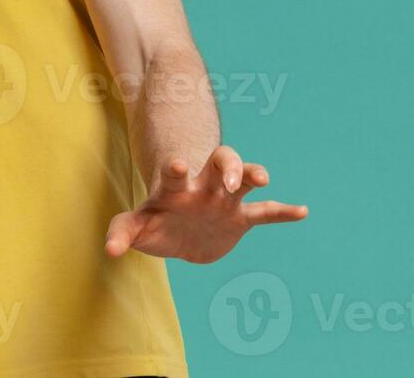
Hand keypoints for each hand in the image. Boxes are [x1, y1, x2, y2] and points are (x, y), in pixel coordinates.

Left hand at [104, 145, 306, 263]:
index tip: (179, 164)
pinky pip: (265, 212)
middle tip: (233, 178)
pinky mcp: (241, 219)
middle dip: (229, 165)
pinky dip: (283, 211)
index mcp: (177, 187)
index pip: (178, 171)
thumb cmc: (156, 222)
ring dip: (254, 175)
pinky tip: (302, 211)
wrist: (178, 233)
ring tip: (264, 180)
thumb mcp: (138, 226)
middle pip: (221, 161)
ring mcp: (225, 200)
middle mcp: (204, 187)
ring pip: (245, 178)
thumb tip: (111, 251)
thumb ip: (122, 232)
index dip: (178, 167)